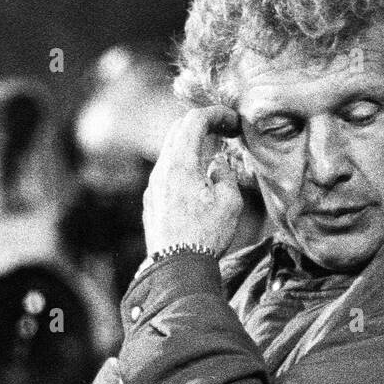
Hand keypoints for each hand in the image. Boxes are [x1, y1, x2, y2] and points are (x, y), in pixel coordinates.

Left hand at [142, 106, 243, 258]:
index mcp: (180, 164)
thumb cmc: (205, 236)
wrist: (177, 269)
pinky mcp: (151, 202)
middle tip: (223, 130)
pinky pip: (165, 173)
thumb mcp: (229, 203)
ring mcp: (153, 186)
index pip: (194, 121)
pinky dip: (182, 165)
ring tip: (212, 154)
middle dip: (201, 124)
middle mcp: (161, 170)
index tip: (232, 120)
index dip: (215, 114)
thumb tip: (218, 165)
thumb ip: (226, 175)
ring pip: (170, 152)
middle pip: (178, 131)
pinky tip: (196, 180)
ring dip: (191, 146)